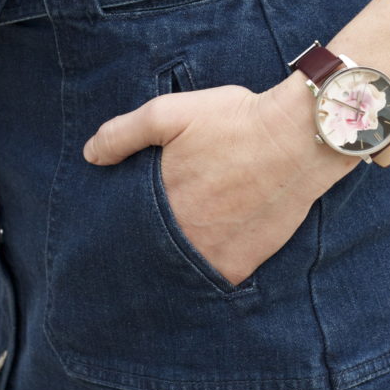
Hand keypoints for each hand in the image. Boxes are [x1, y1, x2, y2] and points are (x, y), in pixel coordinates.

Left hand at [83, 75, 359, 286]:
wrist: (300, 138)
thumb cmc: (236, 121)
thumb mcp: (170, 113)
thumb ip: (124, 133)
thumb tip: (90, 155)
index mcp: (158, 203)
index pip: (123, 225)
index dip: (121, 219)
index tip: (120, 215)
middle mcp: (181, 238)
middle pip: (149, 250)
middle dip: (148, 240)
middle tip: (158, 221)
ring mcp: (212, 256)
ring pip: (179, 267)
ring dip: (177, 255)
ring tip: (183, 236)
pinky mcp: (242, 264)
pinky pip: (214, 277)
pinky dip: (208, 266)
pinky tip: (210, 246)